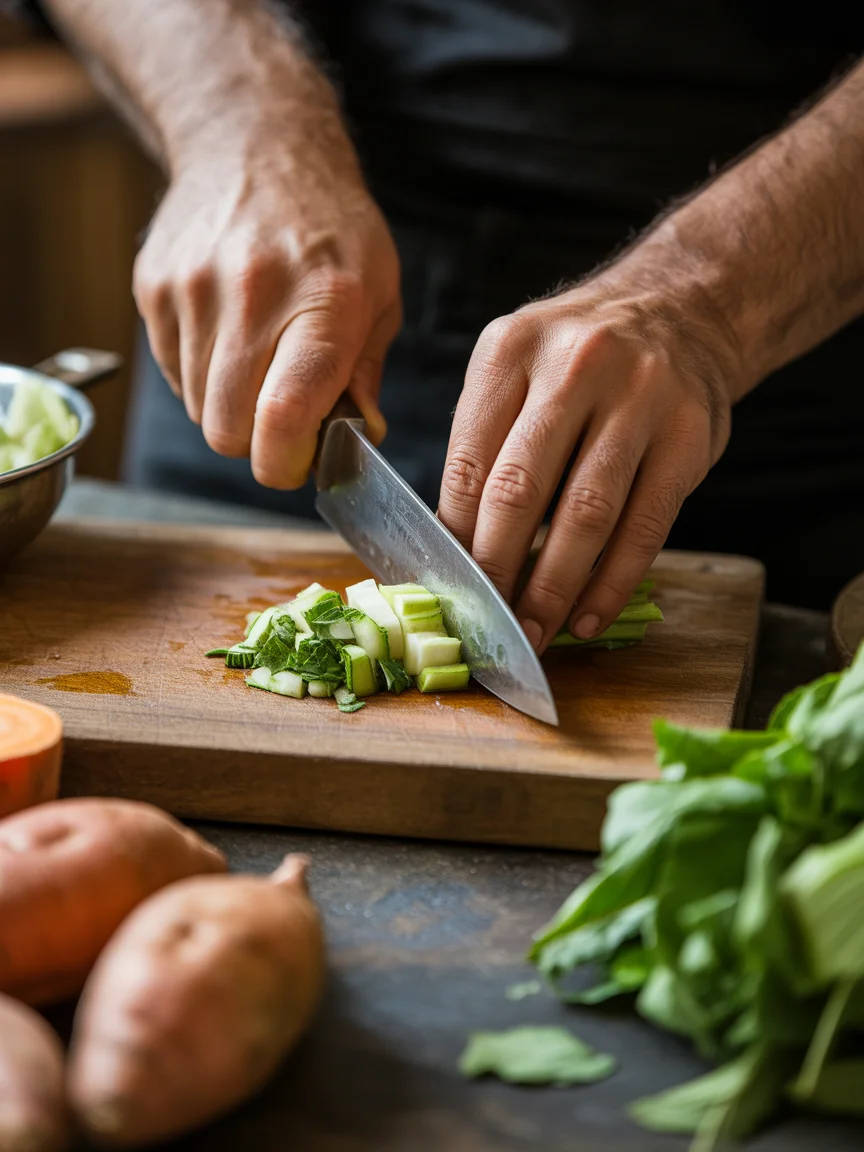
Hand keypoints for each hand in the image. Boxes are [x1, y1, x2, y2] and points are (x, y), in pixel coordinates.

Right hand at [132, 111, 401, 488]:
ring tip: (259, 358)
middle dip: (255, 442)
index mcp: (324, 304)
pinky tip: (228, 332)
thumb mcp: (379, 294)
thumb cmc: (332, 228)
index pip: (282, 417)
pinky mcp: (154, 288)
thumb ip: (365, 374)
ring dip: (228, 405)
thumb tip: (357, 440)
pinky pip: (173, 373)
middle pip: (227, 430)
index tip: (297, 462)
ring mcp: (193, 290)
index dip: (284, 464)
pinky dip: (201, 373)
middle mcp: (252, 295)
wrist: (255, 144)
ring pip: (198, 408)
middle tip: (282, 415)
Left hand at [438, 275, 738, 651]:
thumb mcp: (516, 370)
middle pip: (520, 489)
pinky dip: (613, 583)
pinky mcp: (689, 436)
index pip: (468, 462)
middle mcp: (574, 366)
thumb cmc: (577, 361)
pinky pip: (645, 526)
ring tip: (534, 632)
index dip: (454, 538)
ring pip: (585, 514)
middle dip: (496, 570)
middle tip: (485, 625)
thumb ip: (484, 443)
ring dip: (553, 588)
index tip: (448, 588)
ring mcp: (639, 398)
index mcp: (510, 350)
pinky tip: (589, 616)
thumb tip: (453, 547)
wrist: (678, 309)